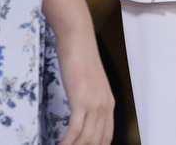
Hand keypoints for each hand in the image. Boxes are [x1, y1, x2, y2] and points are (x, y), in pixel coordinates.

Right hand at [53, 22, 114, 144]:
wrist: (78, 40)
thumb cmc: (80, 59)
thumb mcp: (90, 84)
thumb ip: (89, 101)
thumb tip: (81, 115)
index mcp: (109, 104)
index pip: (106, 136)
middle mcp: (105, 107)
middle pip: (97, 141)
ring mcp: (95, 104)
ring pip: (86, 139)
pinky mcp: (82, 101)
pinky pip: (75, 131)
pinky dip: (66, 142)